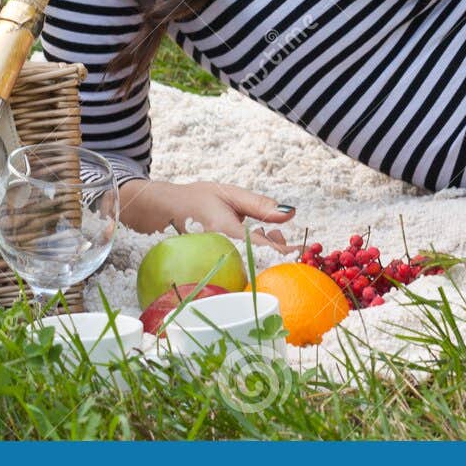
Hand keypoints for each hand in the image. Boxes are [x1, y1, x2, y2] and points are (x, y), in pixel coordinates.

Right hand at [118, 178, 297, 253]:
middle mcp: (222, 254)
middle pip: (263, 265)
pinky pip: (241, 270)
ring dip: (266, 254)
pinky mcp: (214, 270)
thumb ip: (259, 205)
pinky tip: (251, 245)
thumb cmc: (197, 199)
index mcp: (227, 233)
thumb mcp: (229, 194)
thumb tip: (290, 213)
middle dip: (278, 251)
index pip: (267, 250)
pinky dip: (253, 259)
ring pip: (252, 269)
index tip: (303, 247)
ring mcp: (217, 265)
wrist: (163, 211)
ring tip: (263, 231)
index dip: (288, 252)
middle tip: (273, 229)